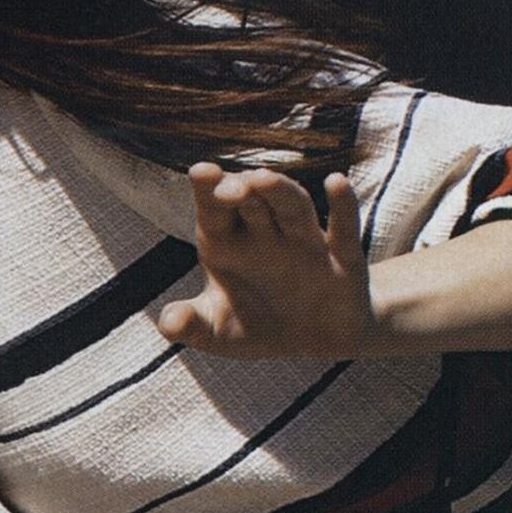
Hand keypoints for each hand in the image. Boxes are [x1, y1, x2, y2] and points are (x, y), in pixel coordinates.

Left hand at [157, 165, 373, 361]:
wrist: (318, 339)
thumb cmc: (261, 324)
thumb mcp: (220, 333)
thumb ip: (192, 324)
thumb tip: (167, 323)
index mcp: (230, 242)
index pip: (215, 209)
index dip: (208, 189)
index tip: (201, 172)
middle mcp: (267, 233)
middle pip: (253, 201)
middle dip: (242, 190)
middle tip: (229, 188)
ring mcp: (306, 242)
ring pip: (294, 207)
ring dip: (280, 192)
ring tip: (264, 179)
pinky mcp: (343, 260)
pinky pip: (343, 231)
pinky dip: (342, 207)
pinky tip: (336, 183)